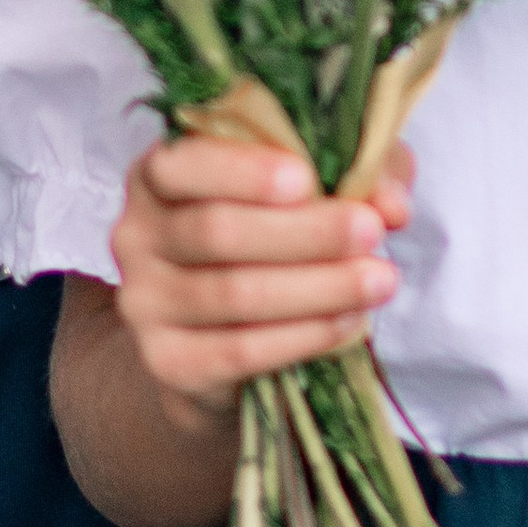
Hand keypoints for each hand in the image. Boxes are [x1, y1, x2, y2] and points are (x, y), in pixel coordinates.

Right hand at [110, 136, 409, 423]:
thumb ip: (352, 177)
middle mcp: (136, 234)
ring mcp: (144, 303)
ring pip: (233, 293)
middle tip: (371, 232)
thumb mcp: (310, 192)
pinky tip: (349, 323)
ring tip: (380, 280)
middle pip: (216, 230)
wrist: (217, 344)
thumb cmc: (267, 242)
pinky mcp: (166, 362)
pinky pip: (238, 351)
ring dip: (317, 287)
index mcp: (159, 174)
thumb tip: (391, 202)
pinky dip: (301, 336)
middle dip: (304, 232)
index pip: (183, 163)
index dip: (240, 170)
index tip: (305, 179)